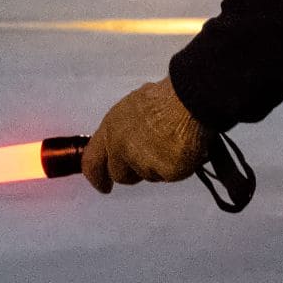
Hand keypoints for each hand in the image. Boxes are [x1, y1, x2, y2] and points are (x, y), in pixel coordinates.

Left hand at [82, 78, 207, 192]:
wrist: (191, 98)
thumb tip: (129, 138)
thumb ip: (124, 130)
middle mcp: (122, 148)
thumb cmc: (167, 96)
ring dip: (159, 165)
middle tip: (152, 158)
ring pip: (148, 176)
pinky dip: (179, 165)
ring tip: (173, 141)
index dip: (97, 177)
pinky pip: (171, 176)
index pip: (91, 162)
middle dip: (134, 172)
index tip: (103, 186)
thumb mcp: (134, 107)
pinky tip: (185, 147)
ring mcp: (143, 162)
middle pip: (121, 175)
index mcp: (111, 129)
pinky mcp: (166, 171)